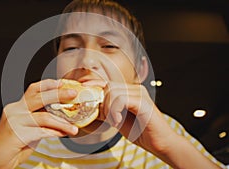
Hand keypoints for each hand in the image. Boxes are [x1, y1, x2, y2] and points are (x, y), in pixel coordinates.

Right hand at [0, 79, 77, 168]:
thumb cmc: (12, 146)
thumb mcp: (29, 128)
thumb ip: (41, 121)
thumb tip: (62, 118)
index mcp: (17, 107)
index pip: (33, 89)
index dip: (49, 84)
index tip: (62, 83)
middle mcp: (14, 110)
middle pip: (40, 97)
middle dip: (59, 94)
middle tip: (73, 94)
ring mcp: (14, 121)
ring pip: (44, 117)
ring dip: (62, 123)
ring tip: (73, 128)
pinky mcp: (16, 133)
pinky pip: (41, 131)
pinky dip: (54, 133)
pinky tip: (62, 134)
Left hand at [83, 80, 221, 167]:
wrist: (160, 143)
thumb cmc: (140, 132)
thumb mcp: (118, 119)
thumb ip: (106, 111)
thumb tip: (91, 106)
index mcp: (130, 91)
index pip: (108, 83)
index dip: (94, 85)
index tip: (82, 89)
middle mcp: (135, 89)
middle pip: (108, 86)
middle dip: (101, 102)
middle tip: (105, 117)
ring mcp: (140, 93)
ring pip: (112, 92)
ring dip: (108, 109)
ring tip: (114, 122)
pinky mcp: (142, 101)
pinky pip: (120, 99)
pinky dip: (114, 111)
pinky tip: (118, 122)